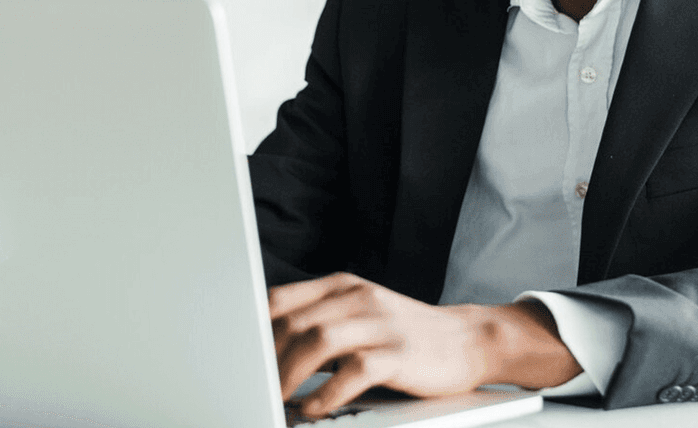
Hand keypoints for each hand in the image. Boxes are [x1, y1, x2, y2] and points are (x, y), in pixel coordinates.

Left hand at [268, 272, 581, 416]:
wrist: (467, 339)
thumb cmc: (404, 333)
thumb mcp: (359, 314)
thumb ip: (318, 321)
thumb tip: (261, 346)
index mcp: (342, 287)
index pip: (280, 298)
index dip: (249, 328)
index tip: (230, 357)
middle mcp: (359, 297)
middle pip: (294, 323)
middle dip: (262, 360)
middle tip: (246, 389)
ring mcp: (381, 323)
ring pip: (319, 342)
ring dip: (288, 376)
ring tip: (275, 401)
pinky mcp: (400, 352)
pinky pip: (355, 370)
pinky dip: (327, 393)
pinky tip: (314, 409)